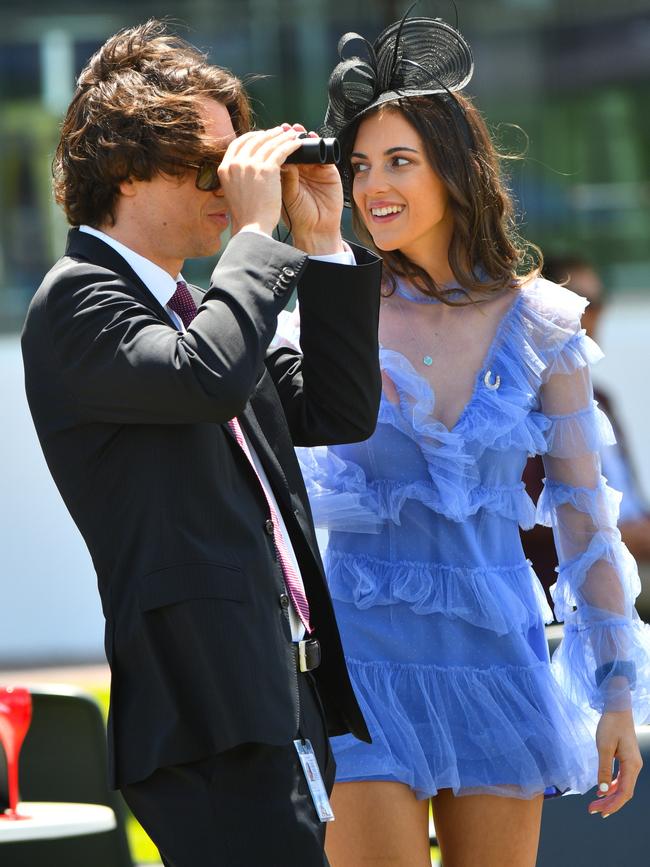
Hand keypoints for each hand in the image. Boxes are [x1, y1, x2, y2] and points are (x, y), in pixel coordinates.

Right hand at [217, 127, 303, 236]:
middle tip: (279, 132)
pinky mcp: (267, 169)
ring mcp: (251, 164)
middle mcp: (236, 163)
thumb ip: (237, 178)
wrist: (251, 228)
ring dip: (282, 136)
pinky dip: (291, 145)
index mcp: (224, 168)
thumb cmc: (246, 216)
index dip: (251, 137)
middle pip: (254, 140)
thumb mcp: (233, 193)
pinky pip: (281, 150)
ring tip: (292, 134)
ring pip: (269, 143)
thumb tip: (245, 170)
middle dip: (268, 134)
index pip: (237, 144)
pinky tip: (298, 144)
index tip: (261, 136)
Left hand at [279, 123, 344, 254]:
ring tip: (297, 131)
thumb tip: (273, 155)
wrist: (316, 229)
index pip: (280, 154)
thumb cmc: (297, 215)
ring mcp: (315, 170)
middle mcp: (301, 170)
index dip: (275, 144)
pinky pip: (325, 154)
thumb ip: (282, 176)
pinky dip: (319, 144)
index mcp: (287, 174)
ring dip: (304, 137)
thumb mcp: (285, 193)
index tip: (268, 135)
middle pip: (294, 147)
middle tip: (284, 128)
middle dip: (289, 137)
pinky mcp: (329, 172)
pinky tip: (313, 139)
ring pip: (309, 147)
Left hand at [588, 709, 641, 816]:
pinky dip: (611, 786)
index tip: (600, 812)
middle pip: (623, 792)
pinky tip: (602, 790)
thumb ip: (604, 769)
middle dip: (609, 803)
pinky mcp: (626, 759)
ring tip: (595, 803)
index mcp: (632, 765)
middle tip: (593, 810)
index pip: (624, 793)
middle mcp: (634, 767)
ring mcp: (631, 763)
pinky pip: (621, 778)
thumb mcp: (604, 747)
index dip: (613, 805)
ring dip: (609, 796)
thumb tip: (602, 790)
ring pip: (622, 786)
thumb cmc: (611, 725)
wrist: (617, 709)